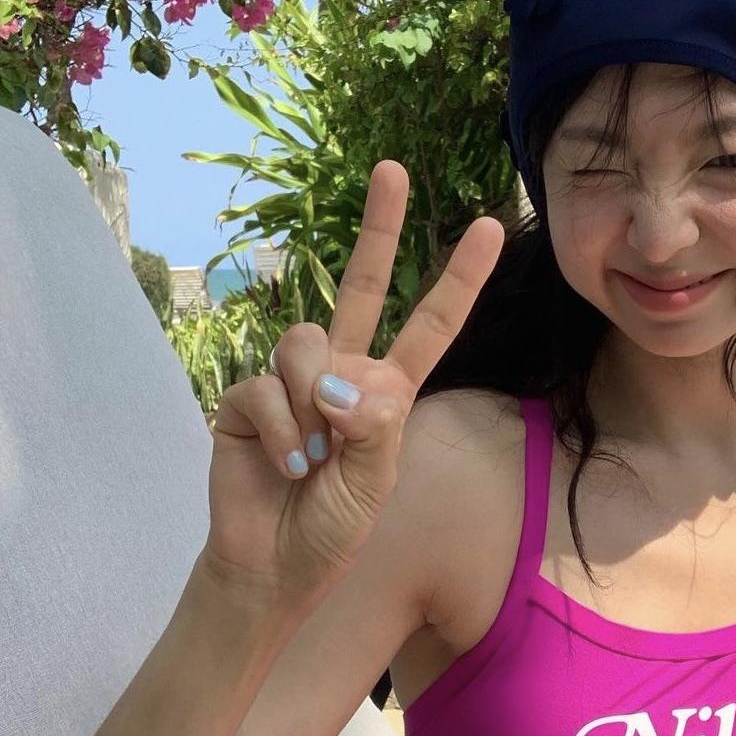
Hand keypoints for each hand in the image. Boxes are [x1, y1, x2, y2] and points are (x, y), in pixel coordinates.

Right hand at [202, 158, 503, 604]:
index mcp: (387, 390)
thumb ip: (372, 426)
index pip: (427, 326)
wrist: (274, 565)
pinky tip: (286, 467)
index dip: (458, 280)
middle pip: (358, 286)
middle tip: (393, 169)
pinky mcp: (246, 395)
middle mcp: (340, 371)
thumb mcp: (376, 480)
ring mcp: (291, 380)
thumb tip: (338, 382)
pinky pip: (267, 387)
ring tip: (313, 458)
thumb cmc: (333, 527)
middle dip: (379, 228)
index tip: (489, 228)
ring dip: (314, 403)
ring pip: (305, 342)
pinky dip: (284, 432)